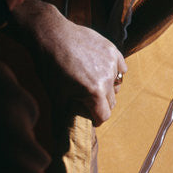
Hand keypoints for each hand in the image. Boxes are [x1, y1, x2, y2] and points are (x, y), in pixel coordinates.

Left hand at [12, 0, 126, 124]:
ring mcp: (112, 64)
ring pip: (117, 85)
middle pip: (112, 102)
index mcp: (94, 92)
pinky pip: (121, 68)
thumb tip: (61, 137)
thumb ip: (63, 116)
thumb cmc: (51, 66)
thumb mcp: (55, 95)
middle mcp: (107, 79)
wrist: (50, 34)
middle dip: (101, 103)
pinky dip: (114, 71)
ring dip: (108, 88)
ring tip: (92, 80)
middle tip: (87, 97)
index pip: (105, 116)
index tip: (90, 115)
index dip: (96, 118)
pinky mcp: (113, 51)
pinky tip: (100, 68)